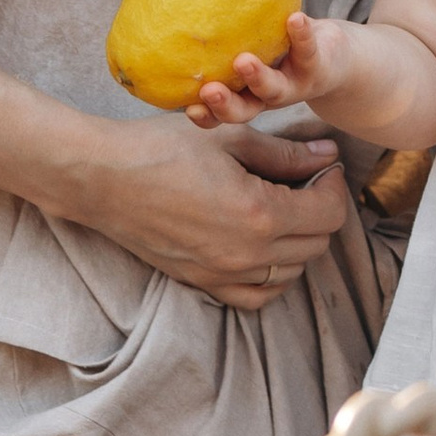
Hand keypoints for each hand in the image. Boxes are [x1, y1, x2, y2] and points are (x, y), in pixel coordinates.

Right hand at [75, 117, 349, 310]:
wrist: (101, 178)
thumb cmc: (160, 148)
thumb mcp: (229, 140)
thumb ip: (285, 154)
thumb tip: (327, 154)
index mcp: (258, 215)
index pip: (328, 214)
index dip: (334, 186)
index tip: (323, 167)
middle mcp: (246, 255)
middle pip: (315, 245)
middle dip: (320, 211)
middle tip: (304, 182)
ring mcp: (223, 274)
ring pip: (291, 273)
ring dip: (299, 243)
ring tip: (283, 209)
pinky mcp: (202, 283)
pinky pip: (257, 295)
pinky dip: (272, 276)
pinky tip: (264, 247)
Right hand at [185, 11, 342, 129]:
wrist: (337, 59)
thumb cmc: (281, 50)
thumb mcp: (250, 47)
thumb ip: (223, 36)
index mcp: (246, 95)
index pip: (220, 111)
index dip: (205, 115)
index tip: (187, 108)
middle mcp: (268, 97)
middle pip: (244, 110)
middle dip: (224, 104)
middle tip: (209, 91)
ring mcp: (293, 85)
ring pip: (274, 89)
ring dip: (257, 77)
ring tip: (243, 61)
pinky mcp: (317, 66)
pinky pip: (307, 50)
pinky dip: (300, 35)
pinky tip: (294, 19)